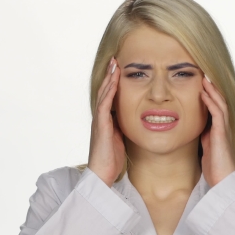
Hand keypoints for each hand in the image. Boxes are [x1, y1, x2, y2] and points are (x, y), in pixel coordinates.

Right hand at [87, 57, 124, 186]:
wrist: (102, 175)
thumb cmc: (112, 159)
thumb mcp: (121, 139)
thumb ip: (124, 128)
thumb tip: (135, 120)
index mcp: (106, 120)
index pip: (110, 96)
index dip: (114, 82)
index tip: (120, 69)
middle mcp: (101, 118)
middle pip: (105, 91)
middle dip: (110, 75)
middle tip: (115, 59)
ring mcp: (99, 121)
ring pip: (103, 94)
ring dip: (109, 78)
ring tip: (114, 64)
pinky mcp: (100, 126)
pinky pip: (104, 105)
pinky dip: (109, 92)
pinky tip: (113, 82)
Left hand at [200, 75, 234, 186]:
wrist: (223, 181)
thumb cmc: (215, 169)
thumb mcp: (206, 151)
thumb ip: (203, 139)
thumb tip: (196, 132)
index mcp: (219, 132)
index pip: (216, 110)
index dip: (210, 97)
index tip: (202, 86)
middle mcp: (224, 129)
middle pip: (221, 104)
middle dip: (213, 90)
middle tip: (204, 77)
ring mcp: (224, 131)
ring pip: (221, 105)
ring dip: (212, 92)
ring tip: (205, 80)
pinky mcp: (222, 134)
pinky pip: (218, 114)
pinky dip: (211, 103)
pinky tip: (204, 94)